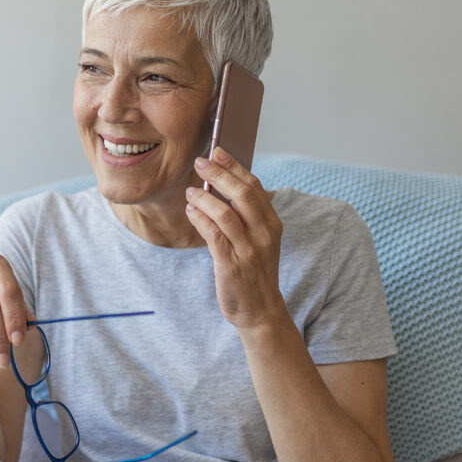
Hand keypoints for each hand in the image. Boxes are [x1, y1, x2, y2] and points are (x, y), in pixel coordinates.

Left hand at [185, 146, 286, 331]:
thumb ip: (245, 215)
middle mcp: (264, 234)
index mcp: (272, 224)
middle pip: (242, 194)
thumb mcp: (259, 240)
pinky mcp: (232, 265)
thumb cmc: (254, 272)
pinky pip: (214, 235)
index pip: (254, 186)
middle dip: (219, 174)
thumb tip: (221, 185)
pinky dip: (200, 219)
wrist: (260, 310)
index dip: (235, 166)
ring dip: (204, 198)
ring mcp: (249, 250)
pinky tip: (191, 211)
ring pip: (225, 213)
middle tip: (200, 162)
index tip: (217, 151)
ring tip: (190, 191)